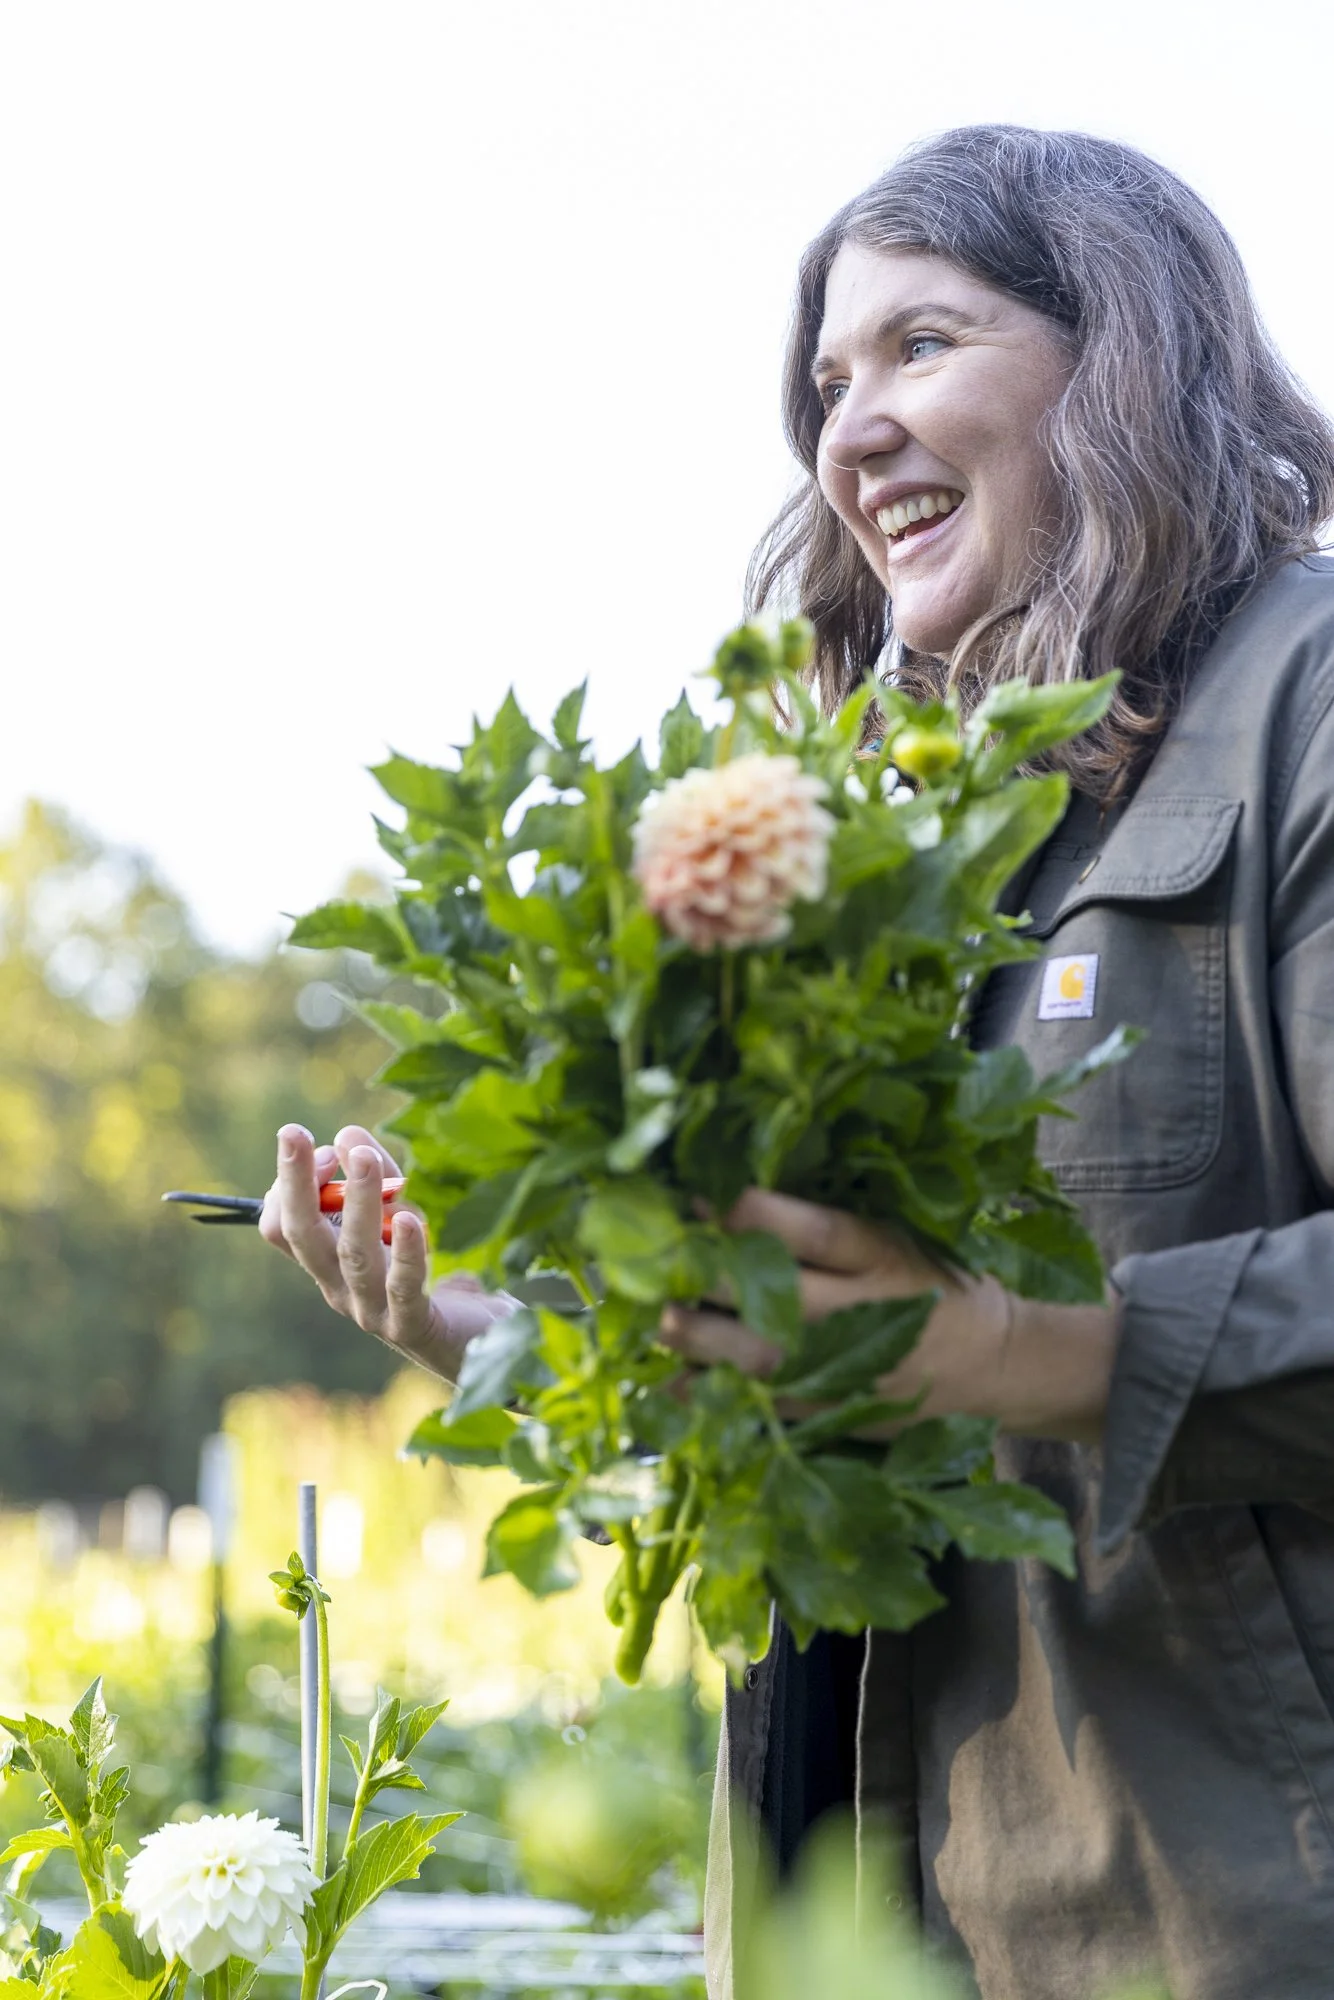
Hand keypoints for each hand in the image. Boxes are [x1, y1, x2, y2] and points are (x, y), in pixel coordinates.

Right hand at [258, 1124, 517, 1382]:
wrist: (483, 1341)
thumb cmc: (438, 1274)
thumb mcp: (404, 1218)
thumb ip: (379, 1178)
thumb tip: (348, 1135)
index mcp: (331, 1264)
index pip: (283, 1228)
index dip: (290, 1184)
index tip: (324, 1150)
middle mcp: (341, 1288)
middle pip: (304, 1236)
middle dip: (295, 1181)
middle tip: (292, 1132)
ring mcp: (373, 1311)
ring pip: (353, 1254)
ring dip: (357, 1202)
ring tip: (365, 1157)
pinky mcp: (414, 1324)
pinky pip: (404, 1287)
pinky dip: (404, 1252)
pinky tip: (408, 1219)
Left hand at [660, 1187, 1117, 1444]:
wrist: (990, 1365)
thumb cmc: (934, 1282)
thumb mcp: (894, 1235)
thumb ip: (823, 1222)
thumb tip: (729, 1199)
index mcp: (870, 1252)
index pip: (784, 1225)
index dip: (724, 1208)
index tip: (686, 1194)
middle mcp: (846, 1310)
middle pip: (748, 1288)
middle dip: (688, 1268)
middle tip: (645, 1249)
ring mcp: (830, 1369)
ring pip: (737, 1353)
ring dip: (684, 1331)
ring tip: (654, 1310)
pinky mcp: (820, 1412)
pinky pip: (746, 1404)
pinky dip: (701, 1390)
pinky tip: (671, 1373)